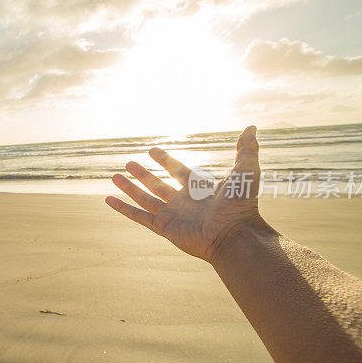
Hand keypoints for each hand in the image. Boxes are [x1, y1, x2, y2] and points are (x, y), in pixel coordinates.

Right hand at [106, 126, 262, 261]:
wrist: (235, 235)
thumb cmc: (241, 206)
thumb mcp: (247, 171)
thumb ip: (246, 149)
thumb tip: (252, 127)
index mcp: (199, 188)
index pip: (178, 171)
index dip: (165, 160)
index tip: (152, 150)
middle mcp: (183, 201)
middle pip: (157, 184)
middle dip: (143, 174)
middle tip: (129, 163)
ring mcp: (172, 215)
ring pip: (145, 198)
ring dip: (130, 188)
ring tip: (115, 176)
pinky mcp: (163, 228)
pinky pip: (138, 216)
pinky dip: (123, 208)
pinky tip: (109, 200)